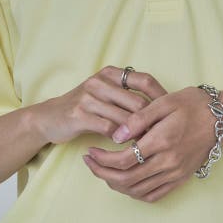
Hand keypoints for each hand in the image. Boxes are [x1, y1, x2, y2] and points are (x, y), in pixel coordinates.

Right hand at [34, 66, 167, 144]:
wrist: (49, 118)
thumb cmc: (84, 109)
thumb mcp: (106, 95)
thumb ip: (128, 98)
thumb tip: (162, 112)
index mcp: (111, 73)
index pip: (146, 80)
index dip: (162, 98)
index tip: (173, 116)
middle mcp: (100, 81)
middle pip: (139, 102)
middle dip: (153, 123)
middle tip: (163, 138)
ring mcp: (89, 97)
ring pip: (126, 118)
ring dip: (139, 135)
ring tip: (148, 146)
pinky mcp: (80, 114)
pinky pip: (110, 129)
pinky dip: (121, 141)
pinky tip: (126, 148)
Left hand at [81, 86, 215, 202]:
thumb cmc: (193, 105)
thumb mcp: (164, 102)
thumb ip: (138, 119)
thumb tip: (116, 136)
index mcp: (162, 141)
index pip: (124, 160)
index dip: (102, 159)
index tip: (90, 151)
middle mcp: (169, 162)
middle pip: (127, 179)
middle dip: (102, 173)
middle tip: (89, 163)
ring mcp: (175, 173)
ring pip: (137, 190)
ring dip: (115, 184)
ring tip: (103, 171)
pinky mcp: (180, 178)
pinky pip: (153, 195)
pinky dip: (135, 193)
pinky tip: (125, 182)